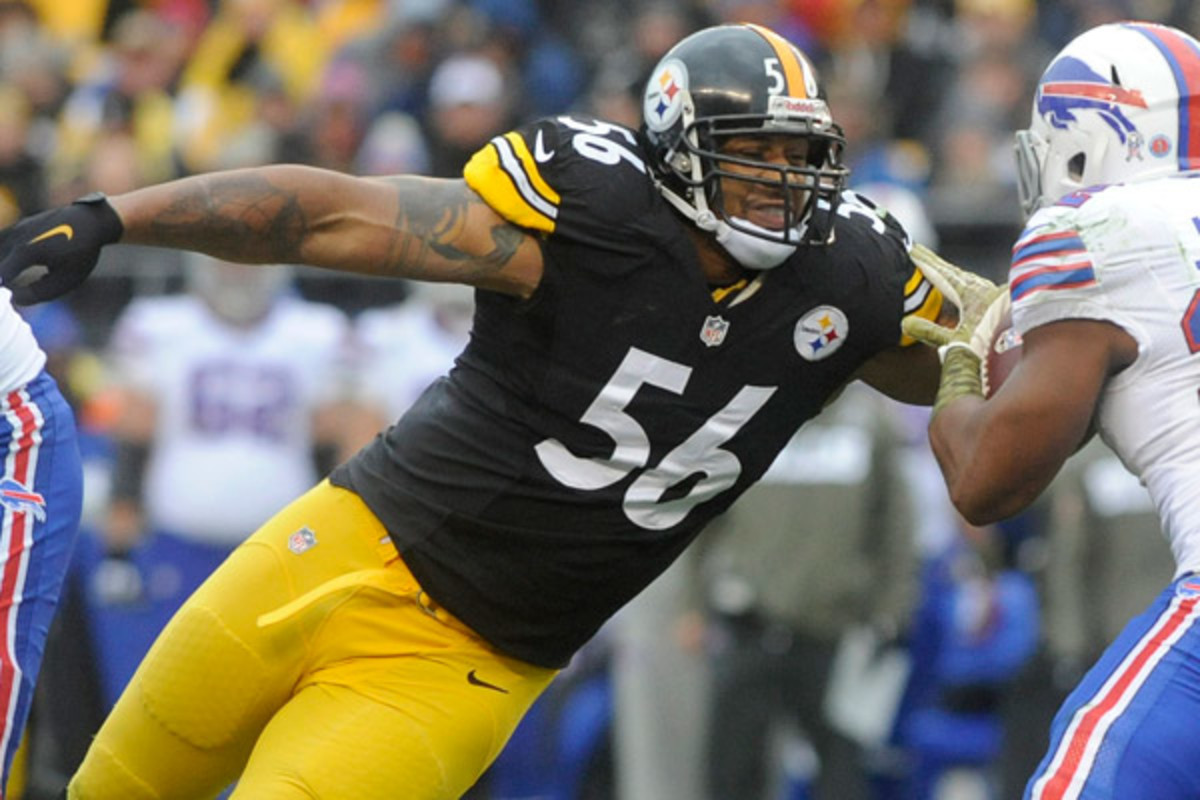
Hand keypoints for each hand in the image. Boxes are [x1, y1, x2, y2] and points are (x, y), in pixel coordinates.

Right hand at [0, 193, 122, 303]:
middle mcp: (16, 238)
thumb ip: (38, 292)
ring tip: (9, 280)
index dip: (0, 292)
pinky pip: (0, 242)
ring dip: (2, 266)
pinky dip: (2, 255)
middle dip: (1, 280)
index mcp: (26, 252)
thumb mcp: (65, 280)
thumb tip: (14, 299)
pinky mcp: (18, 225)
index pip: (0, 276)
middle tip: (7, 292)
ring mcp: (16, 228)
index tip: (6, 300)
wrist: (92, 222)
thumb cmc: (81, 254)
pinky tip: (10, 268)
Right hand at [901, 244, 1006, 360]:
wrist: (1034, 343)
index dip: (926, 263)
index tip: (913, 250)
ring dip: (956, 276)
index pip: (942, 275)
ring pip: (972, 282)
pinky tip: (976, 295)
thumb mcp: (957, 341)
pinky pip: (984, 291)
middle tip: (924, 256)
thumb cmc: (999, 344)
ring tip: (946, 273)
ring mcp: (1000, 298)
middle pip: (957, 274)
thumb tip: (906, 323)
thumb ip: (931, 332)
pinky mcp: (1010, 307)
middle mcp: (987, 291)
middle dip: (938, 265)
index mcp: (972, 294)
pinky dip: (973, 288)